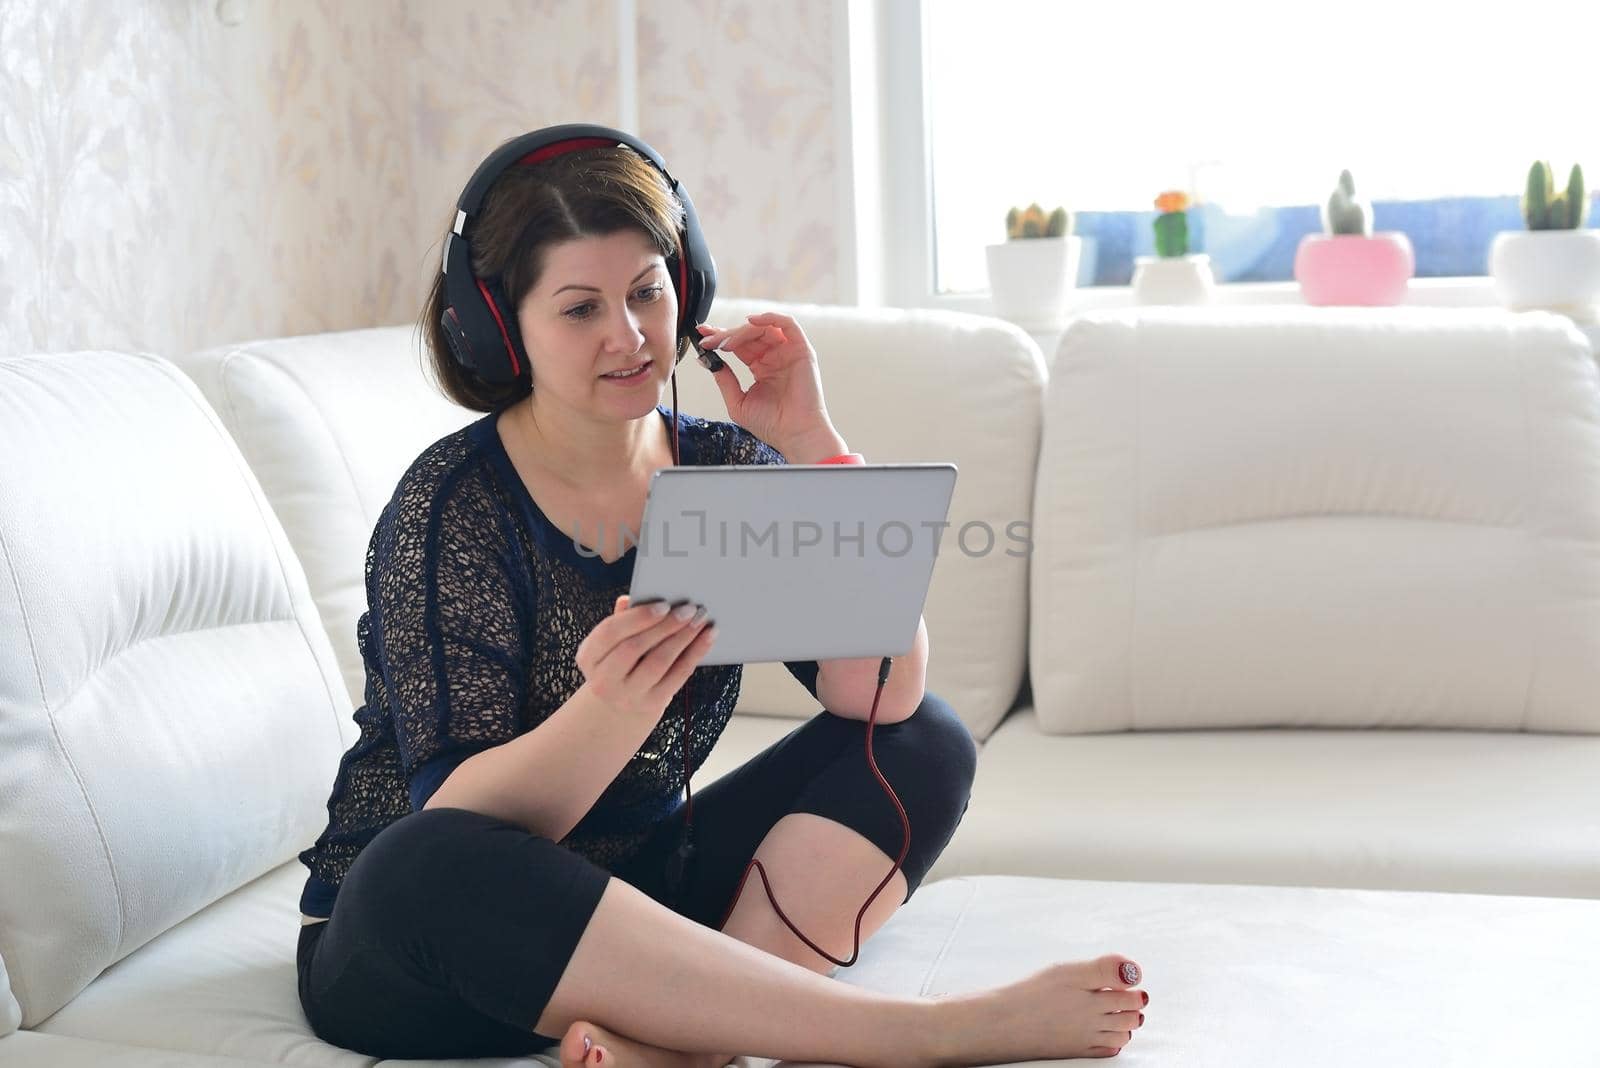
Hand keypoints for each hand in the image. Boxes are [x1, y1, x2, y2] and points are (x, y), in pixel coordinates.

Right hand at [576, 595, 716, 720]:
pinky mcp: (651, 703)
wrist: (622, 700)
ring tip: (701, 620)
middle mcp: (603, 680)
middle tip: (689, 609)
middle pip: (634, 648)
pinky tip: (707, 638)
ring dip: (683, 638)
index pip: (609, 633)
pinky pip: (677, 676)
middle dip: (665, 626)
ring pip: (658, 663)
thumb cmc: (621, 659)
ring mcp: (627, 695)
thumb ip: (622, 619)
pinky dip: (695, 654)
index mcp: (589, 656)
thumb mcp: (613, 642)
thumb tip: (630, 598)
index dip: (637, 618)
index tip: (664, 604)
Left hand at [694, 311, 834, 455]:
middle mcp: (774, 357)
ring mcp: (788, 352)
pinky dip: (770, 318)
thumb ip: (724, 379)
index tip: (701, 334)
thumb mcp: (737, 402)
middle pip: (747, 334)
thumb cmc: (771, 425)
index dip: (720, 336)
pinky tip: (751, 321)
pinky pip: (787, 324)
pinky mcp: (802, 350)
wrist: (795, 435)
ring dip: (741, 331)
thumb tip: (706, 360)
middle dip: (726, 334)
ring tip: (725, 343)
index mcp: (761, 367)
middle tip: (709, 341)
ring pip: (763, 328)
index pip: (739, 345)